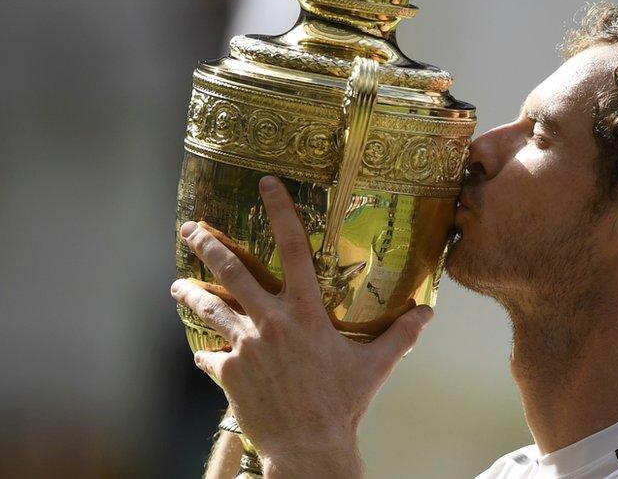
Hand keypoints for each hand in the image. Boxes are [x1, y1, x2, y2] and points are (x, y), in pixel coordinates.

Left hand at [171, 175, 433, 477]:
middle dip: (207, 246)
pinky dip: (207, 352)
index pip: (293, 249)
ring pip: (210, 310)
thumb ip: (401, 335)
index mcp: (307, 313)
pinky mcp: (229, 374)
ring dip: (191, 294)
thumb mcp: (377, 365)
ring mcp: (245, 348)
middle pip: (232, 273)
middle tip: (190, 229)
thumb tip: (428, 312)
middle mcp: (271, 323)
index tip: (266, 184)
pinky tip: (202, 352)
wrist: (307, 445)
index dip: (280, 212)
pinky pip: (210, 357)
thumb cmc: (344, 404)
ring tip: (177, 286)